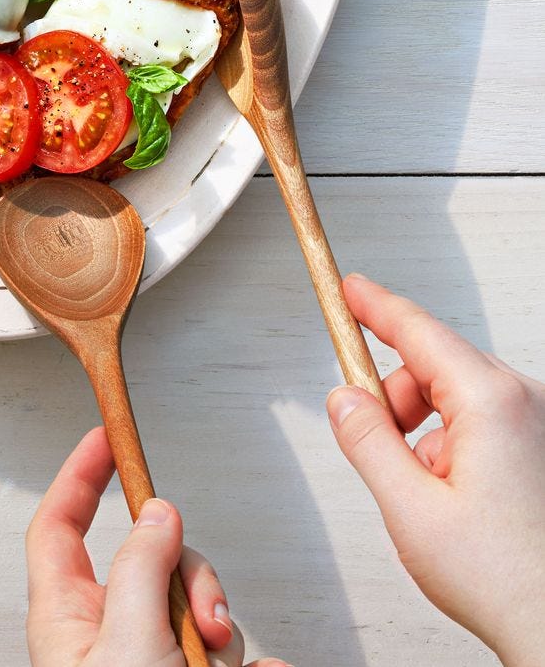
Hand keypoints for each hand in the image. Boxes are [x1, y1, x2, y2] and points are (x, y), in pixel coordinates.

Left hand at [26, 426, 291, 666]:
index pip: (58, 527)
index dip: (78, 476)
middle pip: (151, 562)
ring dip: (224, 634)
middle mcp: (105, 637)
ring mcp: (148, 661)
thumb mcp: (130, 642)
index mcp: (67, 620)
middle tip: (204, 619)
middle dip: (192, 579)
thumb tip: (158, 512)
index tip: (104, 437)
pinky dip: (251, 666)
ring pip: (195, 608)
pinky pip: (231, 656)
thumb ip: (142, 570)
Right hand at [327, 275, 544, 666]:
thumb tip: (345, 400)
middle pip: (436, 366)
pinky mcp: (543, 447)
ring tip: (426, 491)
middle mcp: (525, 402)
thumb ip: (368, 442)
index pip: (419, 330)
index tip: (350, 289)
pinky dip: (456, 446)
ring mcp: (540, 424)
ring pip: (459, 398)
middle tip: (373, 441)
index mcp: (493, 403)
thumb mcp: (410, 509)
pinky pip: (486, 423)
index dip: (375, 306)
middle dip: (396, 397)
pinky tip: (455, 498)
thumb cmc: (508, 582)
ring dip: (427, 430)